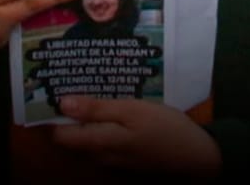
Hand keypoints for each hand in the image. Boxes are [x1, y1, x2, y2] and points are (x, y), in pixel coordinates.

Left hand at [51, 97, 220, 174]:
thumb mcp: (131, 110)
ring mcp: (112, 163)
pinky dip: (99, 130)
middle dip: (67, 116)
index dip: (53, 115)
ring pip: (86, 143)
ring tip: (91, 93)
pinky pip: (102, 146)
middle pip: (70, 140)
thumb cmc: (164, 128)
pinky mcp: (124, 162)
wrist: (196, 156)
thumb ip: (96, 109)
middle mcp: (99, 158)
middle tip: (72, 86)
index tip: (54, 90)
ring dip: (84, 122)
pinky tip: (111, 112)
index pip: (59, 136)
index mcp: (98, 143)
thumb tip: (62, 103)